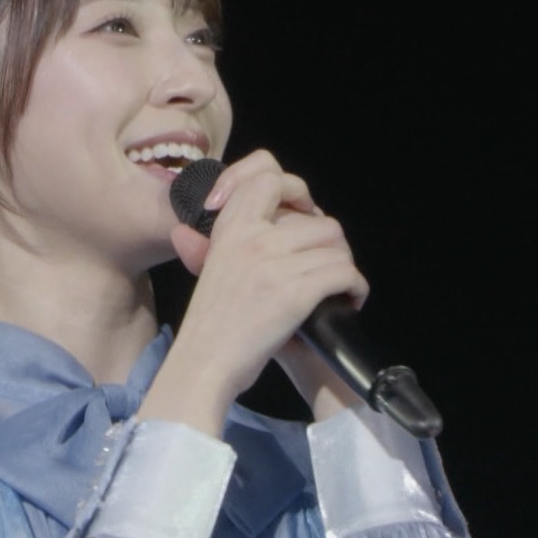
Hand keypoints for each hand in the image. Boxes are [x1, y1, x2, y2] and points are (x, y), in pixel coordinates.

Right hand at [167, 150, 368, 403]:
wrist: (205, 364)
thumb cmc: (209, 325)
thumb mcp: (204, 274)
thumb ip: (203, 248)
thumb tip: (182, 231)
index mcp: (230, 228)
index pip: (267, 173)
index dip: (292, 187)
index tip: (298, 212)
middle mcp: (251, 238)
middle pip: (317, 218)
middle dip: (329, 243)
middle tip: (324, 264)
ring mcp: (273, 263)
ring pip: (336, 244)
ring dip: (344, 266)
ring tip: (337, 287)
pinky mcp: (294, 292)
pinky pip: (344, 272)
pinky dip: (354, 288)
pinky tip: (347, 301)